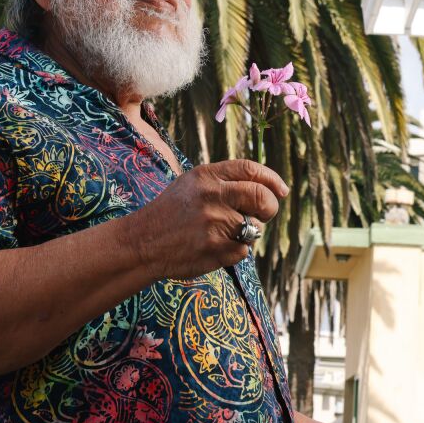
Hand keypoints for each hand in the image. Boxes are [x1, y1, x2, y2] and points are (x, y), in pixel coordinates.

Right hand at [125, 159, 287, 278]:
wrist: (142, 242)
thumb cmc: (171, 213)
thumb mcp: (192, 184)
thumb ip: (224, 181)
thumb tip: (268, 188)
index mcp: (206, 176)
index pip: (251, 170)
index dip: (271, 180)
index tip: (281, 190)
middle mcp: (212, 196)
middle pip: (262, 197)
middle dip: (270, 208)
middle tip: (264, 214)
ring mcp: (214, 223)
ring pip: (254, 228)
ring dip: (246, 233)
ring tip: (222, 233)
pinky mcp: (215, 249)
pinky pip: (242, 251)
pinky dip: (233, 252)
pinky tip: (212, 247)